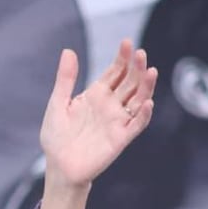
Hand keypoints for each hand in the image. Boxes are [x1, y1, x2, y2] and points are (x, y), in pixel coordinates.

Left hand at [39, 39, 156, 190]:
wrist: (58, 166)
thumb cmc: (56, 136)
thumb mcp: (57, 103)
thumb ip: (65, 79)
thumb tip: (68, 51)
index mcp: (96, 94)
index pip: (116, 72)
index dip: (123, 58)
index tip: (127, 43)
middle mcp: (111, 105)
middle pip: (130, 82)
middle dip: (137, 68)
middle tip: (141, 53)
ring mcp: (117, 121)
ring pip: (138, 100)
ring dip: (146, 86)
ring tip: (151, 71)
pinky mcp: (121, 138)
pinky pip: (136, 125)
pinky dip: (143, 114)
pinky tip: (147, 103)